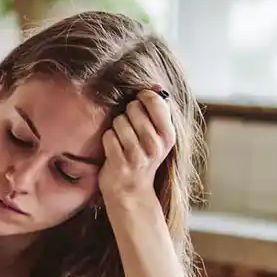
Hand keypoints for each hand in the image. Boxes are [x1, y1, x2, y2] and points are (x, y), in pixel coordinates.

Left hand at [99, 88, 176, 204]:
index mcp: (168, 135)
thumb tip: (156, 85)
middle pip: (133, 108)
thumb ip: (158, 111)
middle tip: (130, 130)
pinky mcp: (119, 163)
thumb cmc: (142, 156)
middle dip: (127, 114)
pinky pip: (108, 136)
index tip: (139, 105)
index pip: (155, 101)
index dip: (142, 97)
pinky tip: (114, 150)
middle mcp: (155, 145)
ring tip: (122, 141)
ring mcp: (138, 155)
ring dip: (116, 128)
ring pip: (119, 121)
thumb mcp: (158, 136)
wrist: (131, 190)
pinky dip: (108, 140)